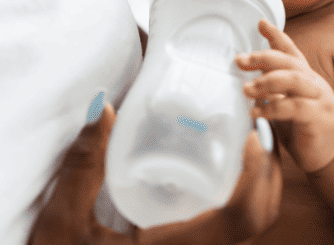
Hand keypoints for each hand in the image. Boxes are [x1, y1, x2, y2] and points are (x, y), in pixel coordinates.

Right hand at [28, 103, 281, 244]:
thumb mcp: (65, 220)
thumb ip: (84, 164)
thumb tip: (104, 107)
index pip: (238, 219)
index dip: (255, 175)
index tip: (252, 134)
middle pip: (258, 219)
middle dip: (268, 173)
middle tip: (256, 126)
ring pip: (252, 224)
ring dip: (261, 182)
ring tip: (247, 138)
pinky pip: (237, 225)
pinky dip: (247, 194)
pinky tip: (226, 164)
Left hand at [235, 19, 333, 173]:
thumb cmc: (306, 127)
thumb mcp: (289, 102)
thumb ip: (276, 88)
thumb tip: (252, 75)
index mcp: (305, 77)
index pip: (291, 51)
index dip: (276, 35)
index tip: (261, 22)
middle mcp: (313, 83)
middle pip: (287, 61)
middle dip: (262, 57)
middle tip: (240, 61)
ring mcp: (319, 98)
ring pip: (292, 80)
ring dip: (266, 82)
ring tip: (246, 89)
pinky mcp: (319, 117)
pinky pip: (295, 107)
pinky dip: (273, 108)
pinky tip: (257, 112)